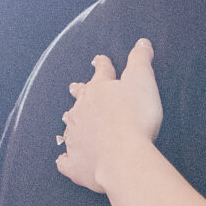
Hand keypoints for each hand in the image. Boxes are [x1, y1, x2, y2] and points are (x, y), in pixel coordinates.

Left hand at [56, 39, 164, 194]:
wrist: (123, 157)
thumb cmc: (135, 117)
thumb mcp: (142, 80)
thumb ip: (141, 60)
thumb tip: (142, 42)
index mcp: (99, 90)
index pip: (101, 71)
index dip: (102, 64)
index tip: (99, 60)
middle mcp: (81, 111)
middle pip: (79, 97)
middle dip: (78, 91)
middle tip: (74, 86)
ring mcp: (76, 138)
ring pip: (70, 126)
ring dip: (70, 121)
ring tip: (68, 118)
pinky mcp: (75, 163)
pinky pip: (66, 161)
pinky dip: (65, 160)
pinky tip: (63, 160)